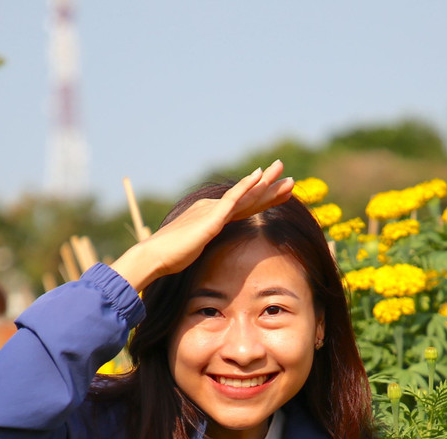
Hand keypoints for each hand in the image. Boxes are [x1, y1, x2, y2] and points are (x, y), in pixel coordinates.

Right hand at [111, 161, 294, 291]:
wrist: (155, 256)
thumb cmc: (170, 257)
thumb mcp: (195, 248)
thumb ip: (205, 243)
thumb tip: (208, 247)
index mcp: (212, 215)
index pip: (244, 207)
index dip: (264, 200)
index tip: (281, 195)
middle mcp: (214, 207)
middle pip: (249, 198)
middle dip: (271, 188)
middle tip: (291, 179)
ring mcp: (213, 210)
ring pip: (246, 195)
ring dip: (266, 183)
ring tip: (284, 172)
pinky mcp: (211, 217)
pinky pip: (233, 198)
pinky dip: (247, 186)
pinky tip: (260, 176)